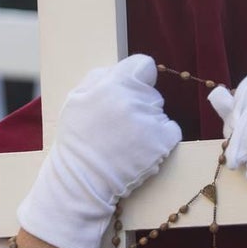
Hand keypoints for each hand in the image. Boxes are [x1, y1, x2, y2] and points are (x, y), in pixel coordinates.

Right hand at [18, 55, 181, 247]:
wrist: (81, 182)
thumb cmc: (77, 141)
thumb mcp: (75, 99)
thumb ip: (99, 77)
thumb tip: (121, 69)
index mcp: (111, 84)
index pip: (144, 65)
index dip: (138, 77)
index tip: (132, 90)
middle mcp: (132, 100)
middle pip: (151, 92)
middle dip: (139, 104)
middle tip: (120, 125)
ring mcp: (149, 121)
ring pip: (159, 112)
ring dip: (148, 123)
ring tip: (126, 141)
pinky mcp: (162, 142)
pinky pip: (171, 130)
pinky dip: (161, 139)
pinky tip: (141, 149)